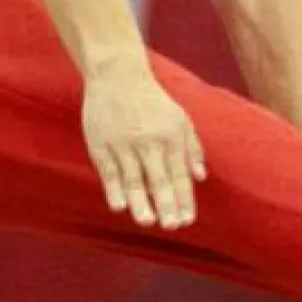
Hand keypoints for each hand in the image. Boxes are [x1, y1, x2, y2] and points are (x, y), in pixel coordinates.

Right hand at [82, 70, 207, 228]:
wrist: (117, 75)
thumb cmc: (152, 101)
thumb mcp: (180, 119)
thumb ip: (192, 148)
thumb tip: (200, 178)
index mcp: (171, 136)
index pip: (180, 173)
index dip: (184, 198)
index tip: (187, 220)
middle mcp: (149, 141)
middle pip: (158, 178)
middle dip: (166, 204)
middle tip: (171, 226)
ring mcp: (123, 143)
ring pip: (133, 178)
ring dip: (140, 202)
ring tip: (147, 222)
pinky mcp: (101, 143)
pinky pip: (109, 171)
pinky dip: (114, 188)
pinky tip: (120, 205)